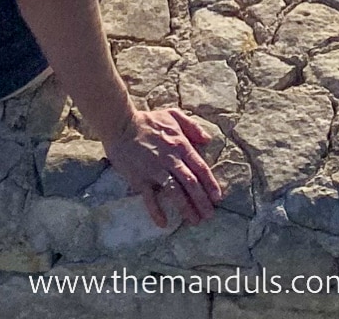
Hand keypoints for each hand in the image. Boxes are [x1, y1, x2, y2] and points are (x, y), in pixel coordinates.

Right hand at [103, 107, 222, 228]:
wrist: (120, 125)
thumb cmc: (147, 121)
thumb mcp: (173, 115)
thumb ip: (192, 126)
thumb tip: (208, 140)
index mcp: (180, 145)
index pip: (200, 167)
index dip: (210, 183)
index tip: (218, 198)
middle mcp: (170, 159)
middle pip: (191, 183)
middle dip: (202, 200)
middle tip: (209, 215)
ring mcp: (155, 170)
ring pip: (175, 192)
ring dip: (186, 208)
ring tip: (194, 221)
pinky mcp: (140, 178)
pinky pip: (150, 198)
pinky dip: (156, 212)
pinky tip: (163, 224)